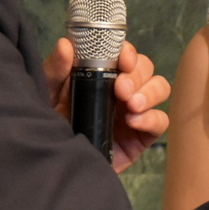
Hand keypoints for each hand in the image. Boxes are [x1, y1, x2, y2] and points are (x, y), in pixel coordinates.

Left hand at [42, 38, 170, 172]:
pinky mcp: (142, 135)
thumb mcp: (48, 96)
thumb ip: (55, 71)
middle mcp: (122, 89)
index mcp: (102, 74)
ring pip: (160, 88)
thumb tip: (65, 45)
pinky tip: (133, 122)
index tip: (123, 60)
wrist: (58, 164)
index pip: (125, 54)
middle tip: (121, 90)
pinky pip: (160, 120)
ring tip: (131, 105)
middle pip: (146, 68)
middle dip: (138, 75)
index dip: (129, 52)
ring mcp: (134, 111)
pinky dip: (151, 117)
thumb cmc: (52, 127)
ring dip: (150, 92)